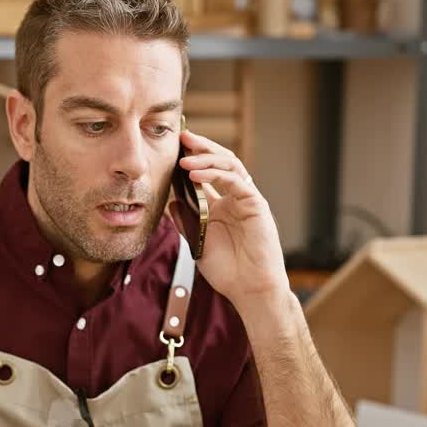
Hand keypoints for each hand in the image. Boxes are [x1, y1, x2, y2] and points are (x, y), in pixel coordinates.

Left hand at [177, 130, 289, 309]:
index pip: (205, 174)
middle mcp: (234, 198)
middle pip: (219, 162)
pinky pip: (236, 181)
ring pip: (229, 165)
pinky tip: (195, 175)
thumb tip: (170, 201)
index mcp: (220, 205)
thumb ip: (186, 221)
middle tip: (181, 136)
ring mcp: (247, 199)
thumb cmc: (227, 271)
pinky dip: (215, 175)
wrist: (250, 290)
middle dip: (200, 147)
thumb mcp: (196, 243)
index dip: (190, 159)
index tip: (170, 149)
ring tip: (184, 157)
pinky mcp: (256, 204)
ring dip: (206, 158)